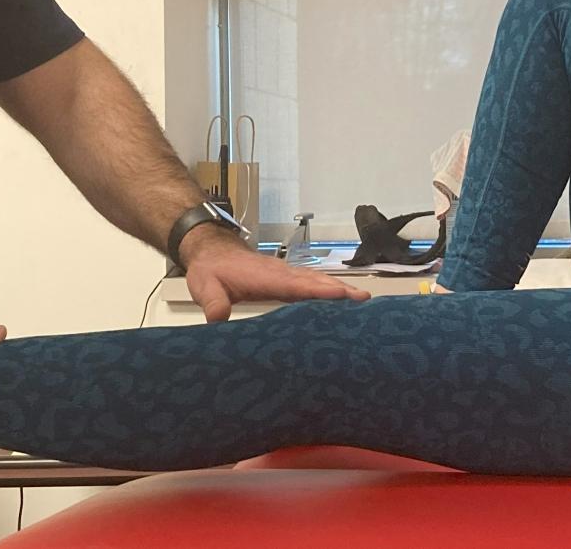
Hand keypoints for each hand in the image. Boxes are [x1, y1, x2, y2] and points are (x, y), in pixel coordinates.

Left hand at [179, 228, 370, 321]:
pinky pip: (312, 284)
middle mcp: (281, 273)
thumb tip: (218, 320)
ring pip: (317, 281)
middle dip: (340, 291)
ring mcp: (286, 274)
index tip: (340, 294)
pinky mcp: (286, 278)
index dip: (317, 291)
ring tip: (363, 301)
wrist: (211, 249)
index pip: (295, 285)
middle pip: (315, 282)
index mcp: (265, 277)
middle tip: (365, 301)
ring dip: (339, 290)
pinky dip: (329, 290)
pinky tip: (341, 299)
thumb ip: (213, 303)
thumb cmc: (211, 269)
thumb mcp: (205, 286)